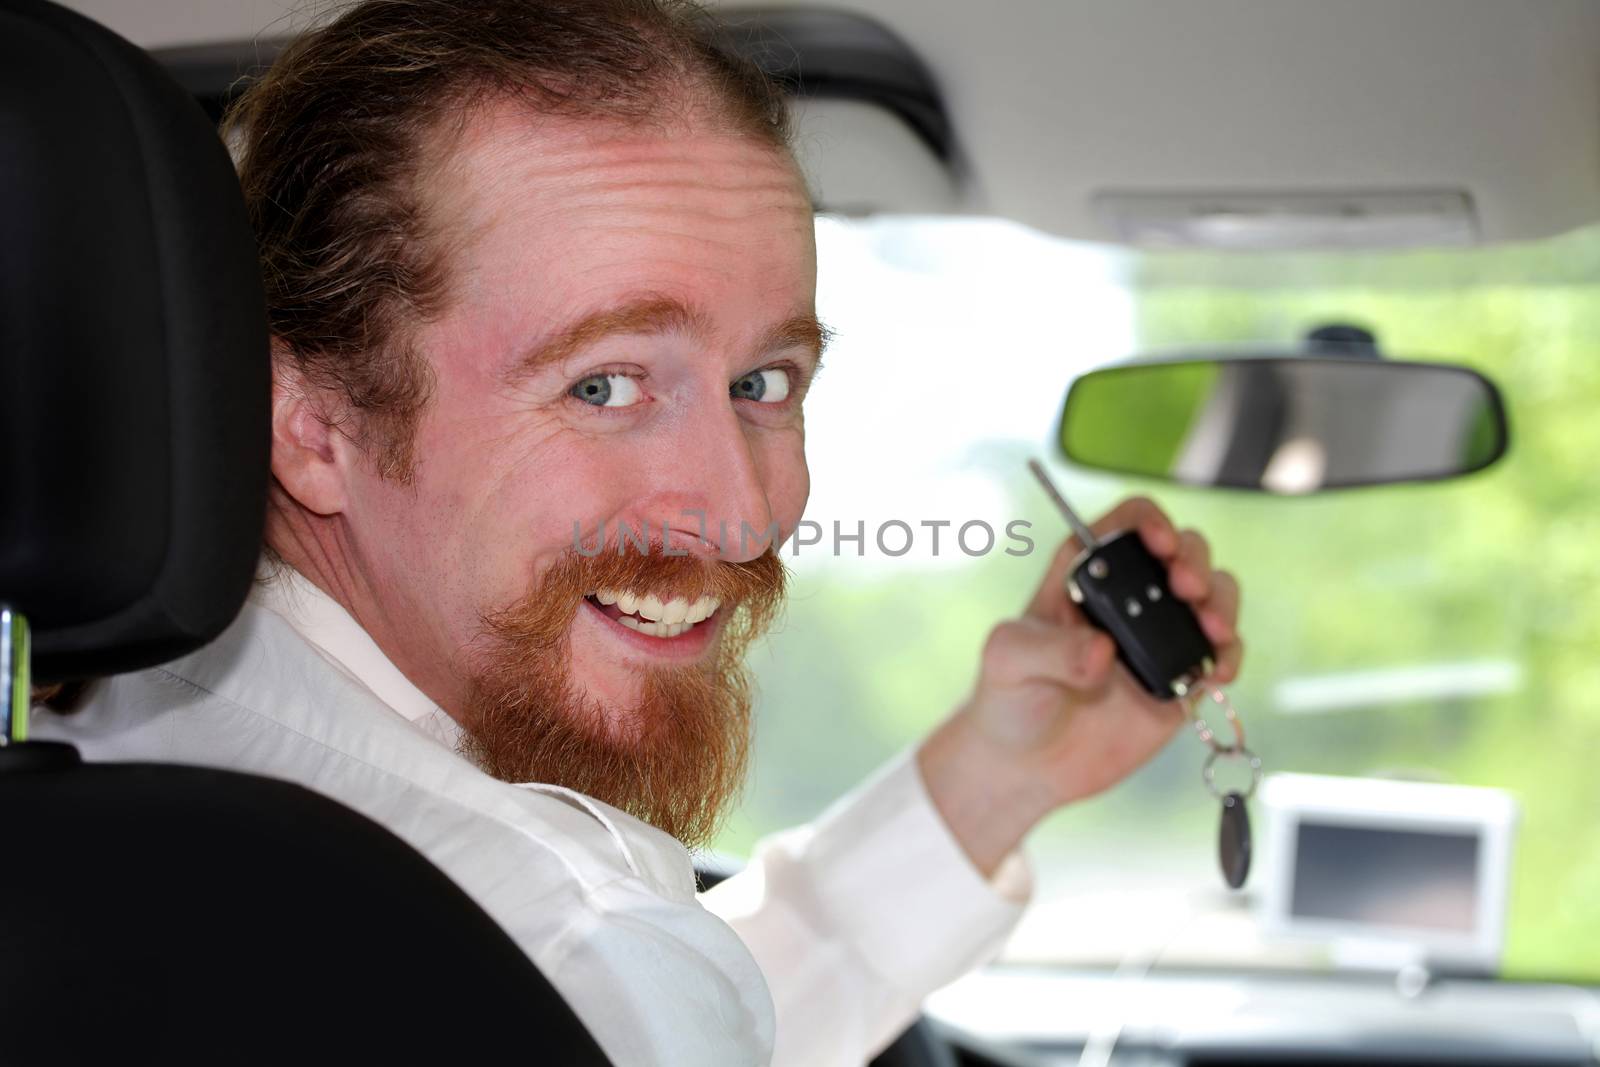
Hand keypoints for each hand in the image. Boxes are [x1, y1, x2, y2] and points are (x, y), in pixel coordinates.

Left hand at [917, 497, 1242, 875]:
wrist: (1028, 765)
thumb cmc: (1008, 697)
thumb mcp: (1007, 661)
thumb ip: (1047, 650)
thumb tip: (1103, 652)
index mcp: (1086, 573)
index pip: (1128, 523)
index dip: (1151, 522)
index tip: (1161, 544)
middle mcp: (1130, 596)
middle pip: (1183, 550)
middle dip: (1195, 560)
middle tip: (1186, 589)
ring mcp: (1161, 635)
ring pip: (1214, 593)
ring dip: (1223, 602)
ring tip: (1212, 631)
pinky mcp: (1182, 677)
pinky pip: (1222, 653)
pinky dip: (1230, 655)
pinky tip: (1218, 672)